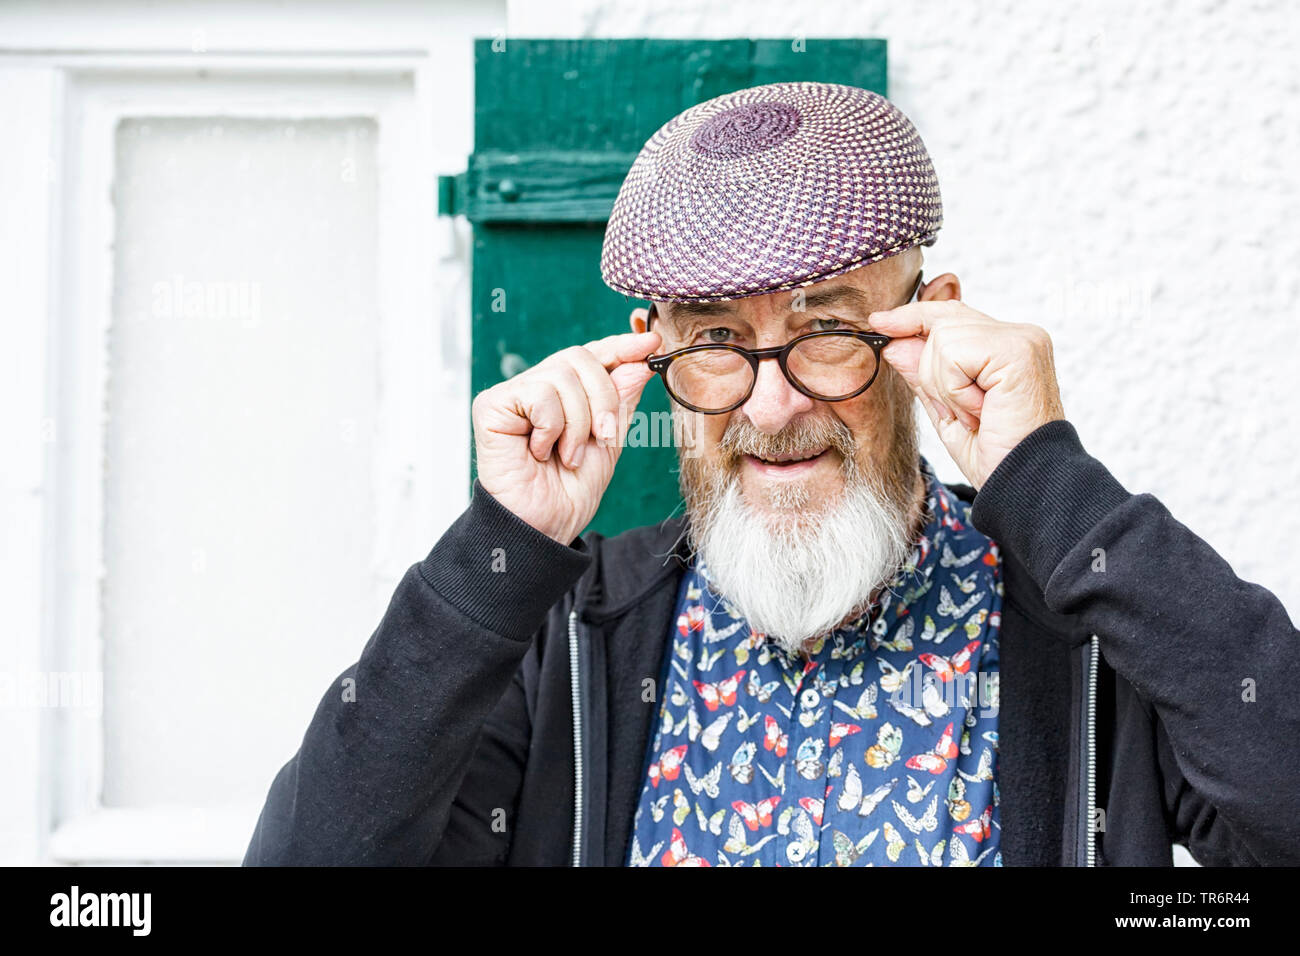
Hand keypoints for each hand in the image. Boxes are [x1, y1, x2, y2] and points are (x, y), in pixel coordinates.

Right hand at [471, 331, 661, 543]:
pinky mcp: (491, 406)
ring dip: (577, 423)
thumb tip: (638, 362)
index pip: (592, 355)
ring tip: (567, 455)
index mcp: (564, 393)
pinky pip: (539, 394)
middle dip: (604, 398)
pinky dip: (551, 428)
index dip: (621, 346)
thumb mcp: (609, 441)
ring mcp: (512, 394)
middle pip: (580, 357)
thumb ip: (621, 401)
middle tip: (604, 436)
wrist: (544, 526)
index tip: (652, 341)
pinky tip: (540, 451)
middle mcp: (536, 387)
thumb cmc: (570, 491)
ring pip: (562, 376)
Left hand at [870, 300, 1064, 488]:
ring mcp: (1022, 339)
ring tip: (975, 415)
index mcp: (1006, 346)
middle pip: (942, 322)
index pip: (951, 315)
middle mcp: (1019, 335)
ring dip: (945, 388)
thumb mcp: (947, 412)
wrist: (1024, 483)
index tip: (880, 322)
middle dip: (930, 371)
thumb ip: (924, 375)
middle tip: (953, 412)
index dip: (912, 316)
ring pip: (942, 338)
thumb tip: (894, 343)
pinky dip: (955, 391)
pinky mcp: (1018, 350)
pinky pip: (954, 355)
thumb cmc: (995, 455)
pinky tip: (981, 412)